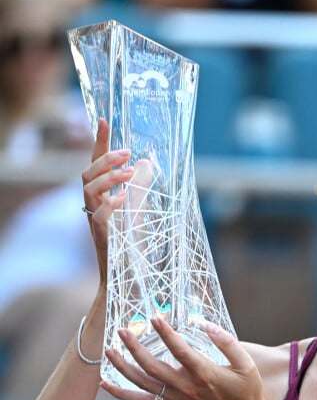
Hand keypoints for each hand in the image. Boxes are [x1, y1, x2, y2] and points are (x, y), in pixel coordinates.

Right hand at [81, 119, 134, 281]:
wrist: (128, 279)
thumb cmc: (132, 247)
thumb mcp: (139, 211)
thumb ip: (140, 188)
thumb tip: (146, 163)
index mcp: (102, 198)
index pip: (96, 165)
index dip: (99, 142)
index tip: (103, 119)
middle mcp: (94, 207)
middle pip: (87, 173)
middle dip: (105, 159)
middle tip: (127, 152)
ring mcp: (96, 222)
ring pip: (88, 190)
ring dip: (109, 177)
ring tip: (129, 173)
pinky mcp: (102, 238)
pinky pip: (98, 216)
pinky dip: (110, 203)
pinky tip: (124, 197)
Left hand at [101, 318, 275, 399]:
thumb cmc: (246, 391)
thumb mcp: (246, 364)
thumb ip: (227, 342)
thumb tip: (205, 324)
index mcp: (205, 375)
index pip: (180, 351)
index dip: (166, 334)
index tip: (155, 317)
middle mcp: (186, 388)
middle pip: (153, 367)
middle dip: (135, 347)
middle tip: (123, 329)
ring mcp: (176, 399)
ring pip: (142, 383)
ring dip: (122, 367)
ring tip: (108, 349)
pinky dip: (122, 393)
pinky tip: (105, 384)